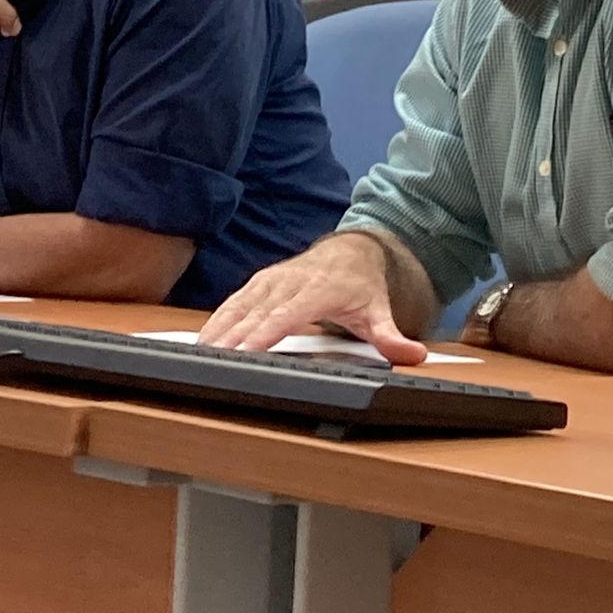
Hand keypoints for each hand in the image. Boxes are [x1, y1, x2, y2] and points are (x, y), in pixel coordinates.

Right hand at [198, 233, 427, 364]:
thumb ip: (391, 336)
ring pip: (239, 307)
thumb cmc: (361, 284)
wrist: (351, 250)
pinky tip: (205, 342)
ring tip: (199, 356)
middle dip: (232, 338)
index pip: (284, 316)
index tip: (244, 353)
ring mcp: (270, 280)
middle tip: (210, 363)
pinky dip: (218, 321)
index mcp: (316, 289)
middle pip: (255, 314)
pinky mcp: (259, 283)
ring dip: (218, 331)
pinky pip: (234, 302)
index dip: (262, 335)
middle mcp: (288, 282)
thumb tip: (412, 355)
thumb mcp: (379, 309)